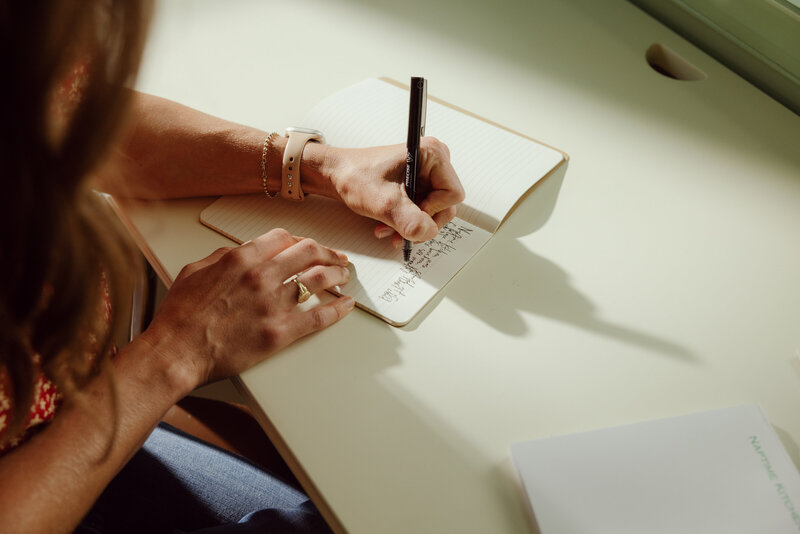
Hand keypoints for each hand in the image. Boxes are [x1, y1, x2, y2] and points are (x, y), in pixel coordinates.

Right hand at [138, 229, 354, 388]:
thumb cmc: (180, 316)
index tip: (307, 247)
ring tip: (345, 276)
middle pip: (309, 252)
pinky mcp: (280, 332)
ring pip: (319, 279)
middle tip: (337, 258)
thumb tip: (241, 252)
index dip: (300, 240)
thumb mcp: (195, 271)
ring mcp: (273, 304)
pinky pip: (318, 317)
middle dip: (328, 252)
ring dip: (337, 274)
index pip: (284, 237)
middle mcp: (261, 275)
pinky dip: (338, 310)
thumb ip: (222, 257)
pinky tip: (347, 306)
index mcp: (241, 257)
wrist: (176, 352)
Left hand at [327, 137, 464, 246]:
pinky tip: (389, 224)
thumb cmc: (355, 176)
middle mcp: (434, 161)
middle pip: (445, 206)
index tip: (410, 213)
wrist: (336, 174)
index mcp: (432, 154)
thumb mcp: (383, 202)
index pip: (453, 195)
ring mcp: (426, 173)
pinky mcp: (418, 183)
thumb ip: (409, 220)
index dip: (433, 211)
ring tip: (388, 228)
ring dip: (411, 225)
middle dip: (420, 222)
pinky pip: (422, 210)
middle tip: (398, 229)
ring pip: (432, 211)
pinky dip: (407, 221)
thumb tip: (428, 232)